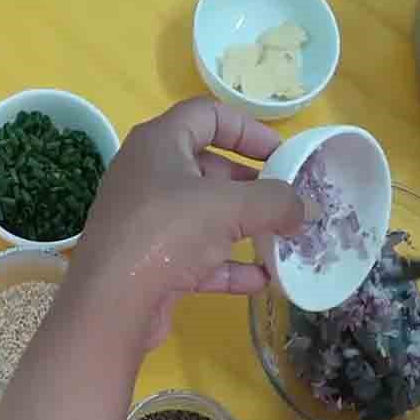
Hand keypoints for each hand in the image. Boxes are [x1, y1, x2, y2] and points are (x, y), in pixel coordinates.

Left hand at [70, 98, 304, 347]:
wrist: (111, 304)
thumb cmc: (168, 233)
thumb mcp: (231, 207)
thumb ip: (277, 201)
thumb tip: (308, 208)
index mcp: (160, 143)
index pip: (208, 115)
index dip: (248, 129)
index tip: (282, 154)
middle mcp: (149, 175)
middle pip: (209, 167)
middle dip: (253, 185)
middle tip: (286, 199)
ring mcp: (147, 220)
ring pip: (205, 214)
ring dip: (245, 226)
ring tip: (282, 238)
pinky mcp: (150, 261)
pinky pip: (198, 255)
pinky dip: (229, 264)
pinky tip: (262, 279)